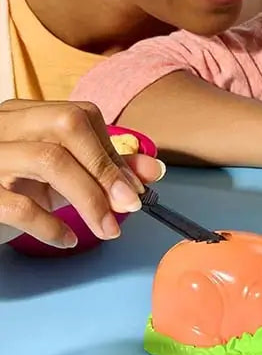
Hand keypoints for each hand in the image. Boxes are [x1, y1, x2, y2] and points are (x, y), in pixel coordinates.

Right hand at [0, 99, 163, 247]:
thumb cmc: (8, 191)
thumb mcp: (55, 177)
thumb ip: (100, 169)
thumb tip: (154, 170)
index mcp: (22, 114)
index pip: (79, 115)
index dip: (112, 150)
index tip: (136, 186)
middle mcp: (2, 126)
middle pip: (67, 124)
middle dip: (106, 167)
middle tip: (129, 205)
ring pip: (49, 159)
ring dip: (89, 198)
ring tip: (108, 229)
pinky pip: (18, 204)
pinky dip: (50, 225)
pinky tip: (66, 240)